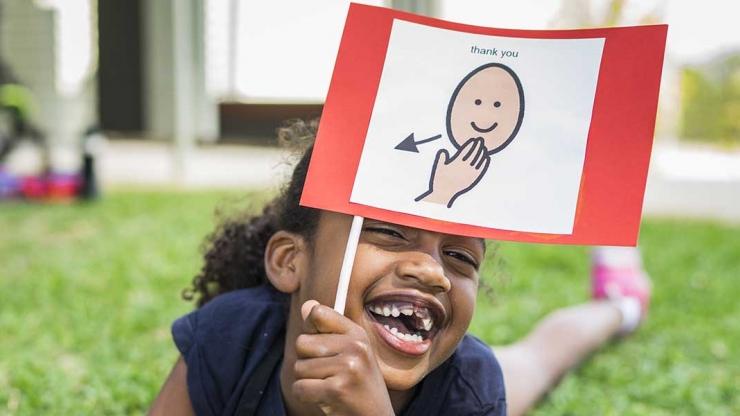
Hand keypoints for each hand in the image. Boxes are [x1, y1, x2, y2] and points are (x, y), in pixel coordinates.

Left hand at [292, 300, 394, 415]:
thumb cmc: (357, 386)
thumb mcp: (349, 353)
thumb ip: (327, 330)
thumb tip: (306, 305)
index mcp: (357, 334)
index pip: (318, 313)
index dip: (310, 329)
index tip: (318, 344)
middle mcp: (356, 346)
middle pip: (302, 343)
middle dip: (306, 362)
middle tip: (327, 374)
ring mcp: (348, 367)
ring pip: (299, 367)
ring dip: (307, 381)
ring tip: (329, 387)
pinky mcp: (337, 389)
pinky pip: (300, 387)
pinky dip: (306, 396)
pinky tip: (325, 399)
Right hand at [415, 138, 490, 207]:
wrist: (445, 193)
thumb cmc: (440, 180)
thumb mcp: (438, 167)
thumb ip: (441, 158)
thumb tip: (444, 151)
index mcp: (456, 162)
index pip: (466, 151)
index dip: (470, 144)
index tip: (474, 139)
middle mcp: (464, 167)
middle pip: (473, 154)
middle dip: (477, 146)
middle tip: (481, 140)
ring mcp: (470, 173)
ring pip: (478, 160)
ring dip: (482, 153)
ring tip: (484, 147)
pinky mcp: (473, 178)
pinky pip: (481, 169)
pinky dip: (484, 163)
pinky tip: (487, 158)